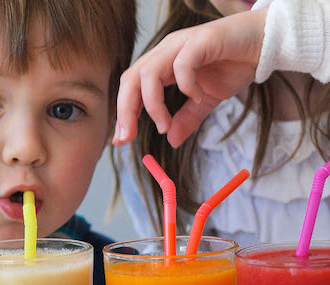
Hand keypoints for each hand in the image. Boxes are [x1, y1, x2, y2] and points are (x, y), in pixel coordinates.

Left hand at [113, 8, 266, 147]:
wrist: (267, 42)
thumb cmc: (235, 64)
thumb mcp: (207, 99)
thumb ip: (187, 118)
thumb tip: (172, 141)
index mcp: (162, 64)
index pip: (130, 87)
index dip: (123, 113)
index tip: (121, 140)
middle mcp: (166, 51)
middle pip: (131, 79)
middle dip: (125, 110)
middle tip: (129, 137)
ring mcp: (182, 43)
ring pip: (149, 72)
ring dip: (152, 103)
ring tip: (164, 125)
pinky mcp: (202, 40)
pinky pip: (183, 63)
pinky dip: (185, 85)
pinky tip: (198, 96)